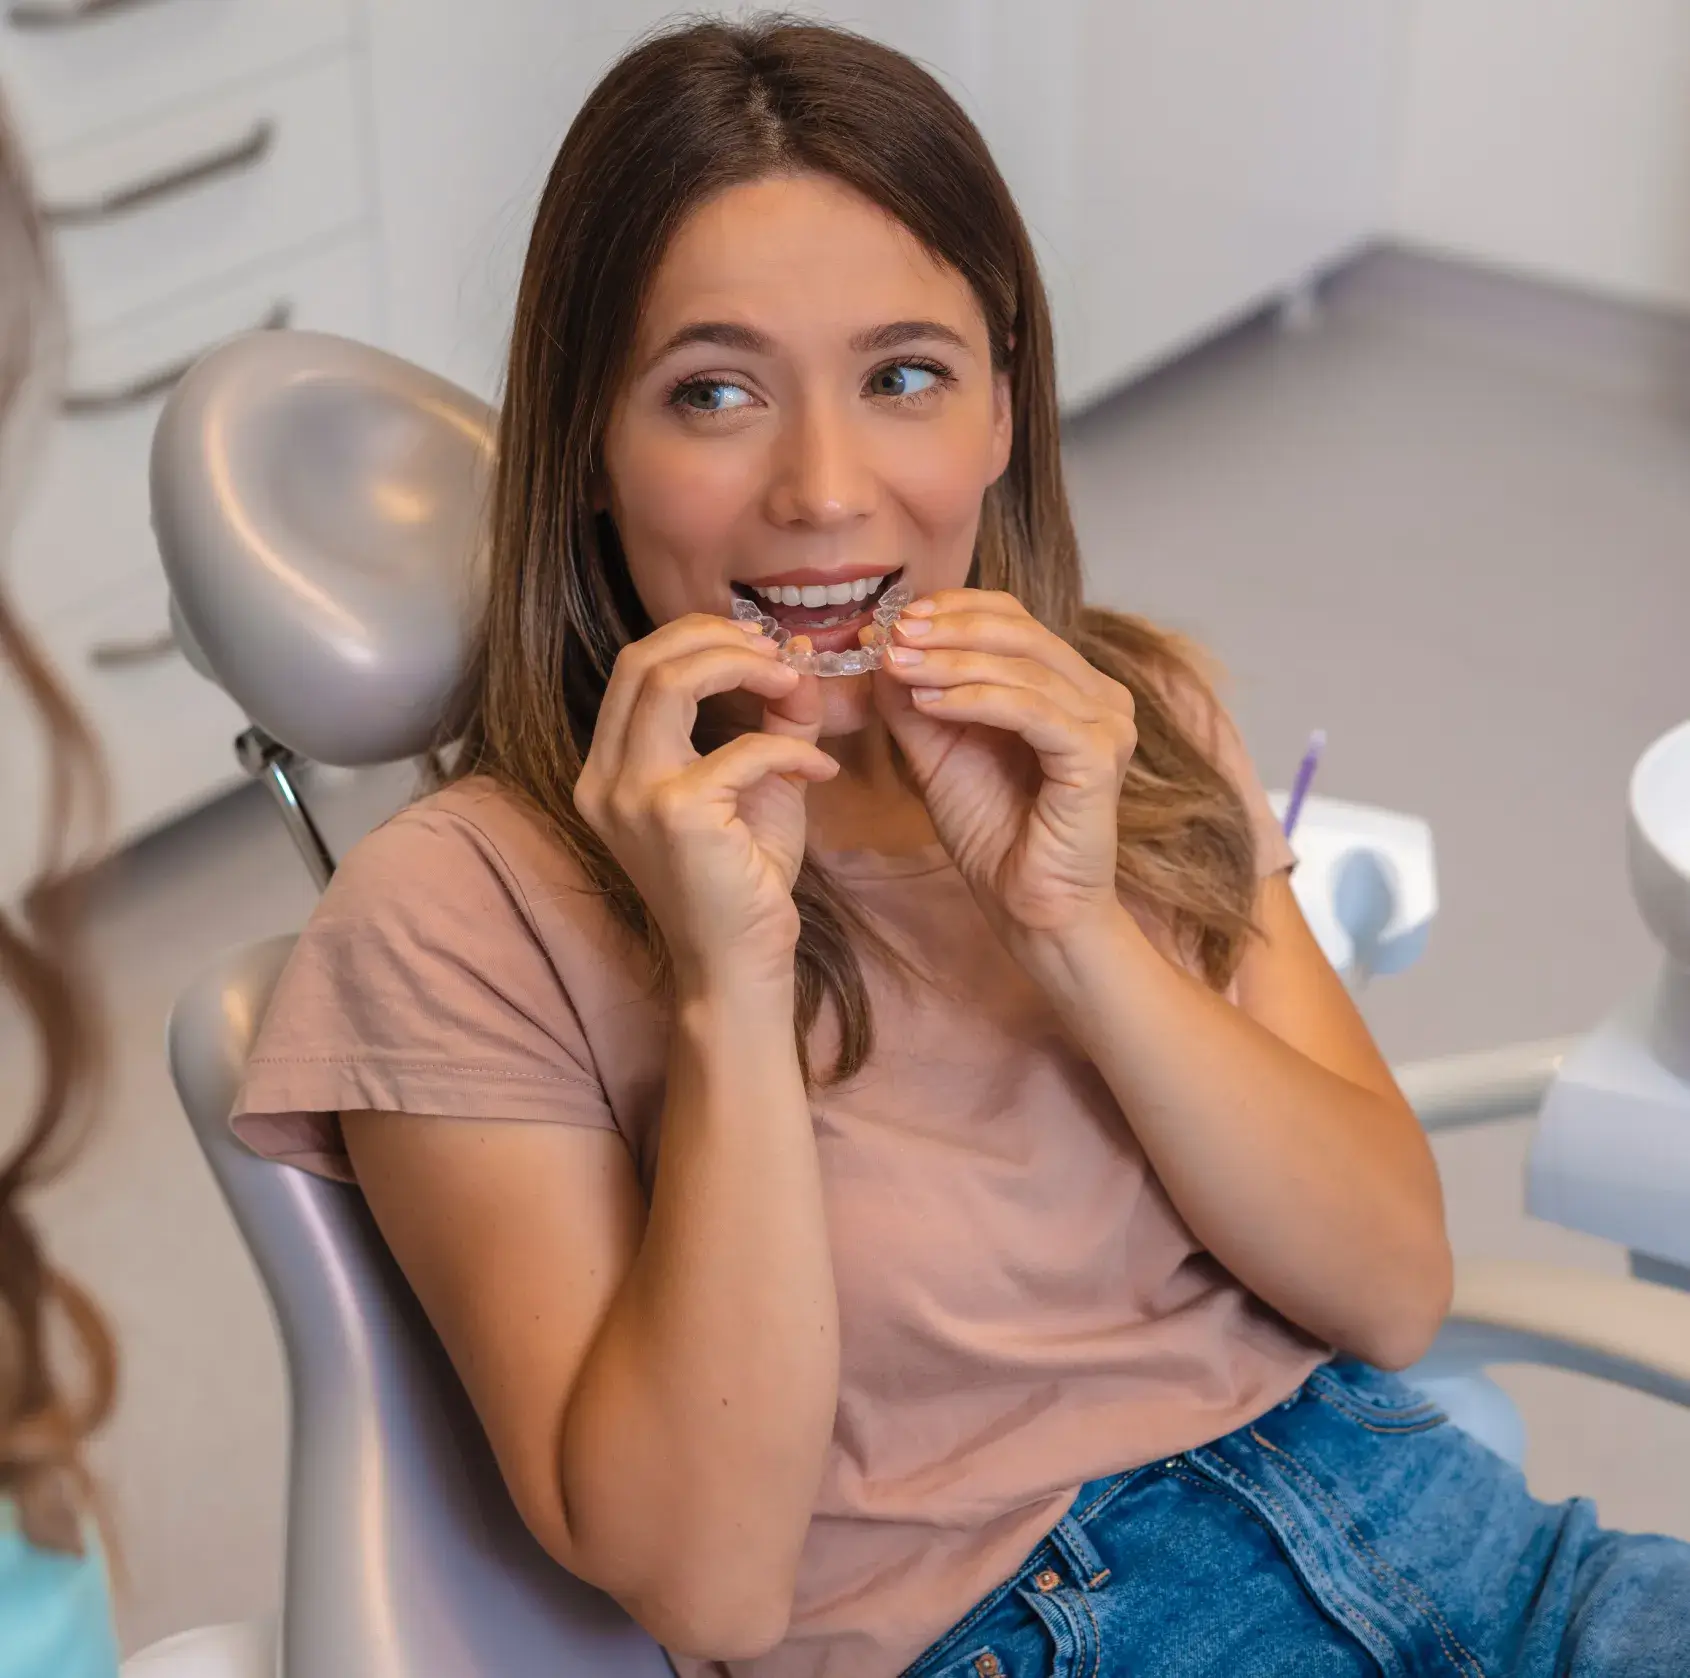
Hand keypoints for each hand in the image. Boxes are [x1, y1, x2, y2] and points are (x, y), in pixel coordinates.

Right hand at [574, 615, 834, 991]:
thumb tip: (798, 658)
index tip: (758, 645)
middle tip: (776, 652)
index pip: (635, 667)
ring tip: (794, 682)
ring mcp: (632, 796)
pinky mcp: (676, 816)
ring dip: (742, 667)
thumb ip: (774, 720)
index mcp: (609, 768)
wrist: (738, 962)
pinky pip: (744, 750)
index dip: (697, 638)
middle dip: (716, 638)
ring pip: (671, 681)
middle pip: (643, 660)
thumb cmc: (743, 880)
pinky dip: (791, 748)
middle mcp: (605, 779)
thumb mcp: (758, 784)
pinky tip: (821, 769)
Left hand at [872, 589, 1136, 941]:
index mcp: (1069, 685)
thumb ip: (915, 701)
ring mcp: (1107, 724)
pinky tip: (931, 703)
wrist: (1027, 906)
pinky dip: (976, 699)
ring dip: (952, 662)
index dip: (956, 609)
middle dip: (949, 629)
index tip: (896, 619)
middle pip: (1022, 631)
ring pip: (1024, 667)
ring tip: (899, 666)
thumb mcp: (938, 753)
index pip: (1015, 618)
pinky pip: (1032, 710)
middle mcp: (1099, 696)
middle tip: (894, 635)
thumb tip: (882, 645)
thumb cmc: (993, 832)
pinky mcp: (1100, 756)